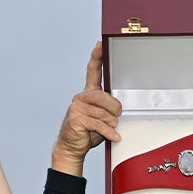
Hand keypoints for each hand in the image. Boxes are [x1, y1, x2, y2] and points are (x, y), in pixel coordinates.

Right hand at [52, 44, 122, 174]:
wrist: (72, 148)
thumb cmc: (88, 132)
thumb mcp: (102, 117)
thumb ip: (109, 108)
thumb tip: (120, 108)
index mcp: (88, 94)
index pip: (93, 71)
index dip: (97, 57)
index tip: (100, 45)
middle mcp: (81, 98)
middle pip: (102, 95)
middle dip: (114, 108)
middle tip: (117, 116)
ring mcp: (76, 108)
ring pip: (102, 112)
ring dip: (111, 123)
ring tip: (112, 128)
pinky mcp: (75, 119)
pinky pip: (98, 123)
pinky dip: (109, 131)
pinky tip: (114, 135)